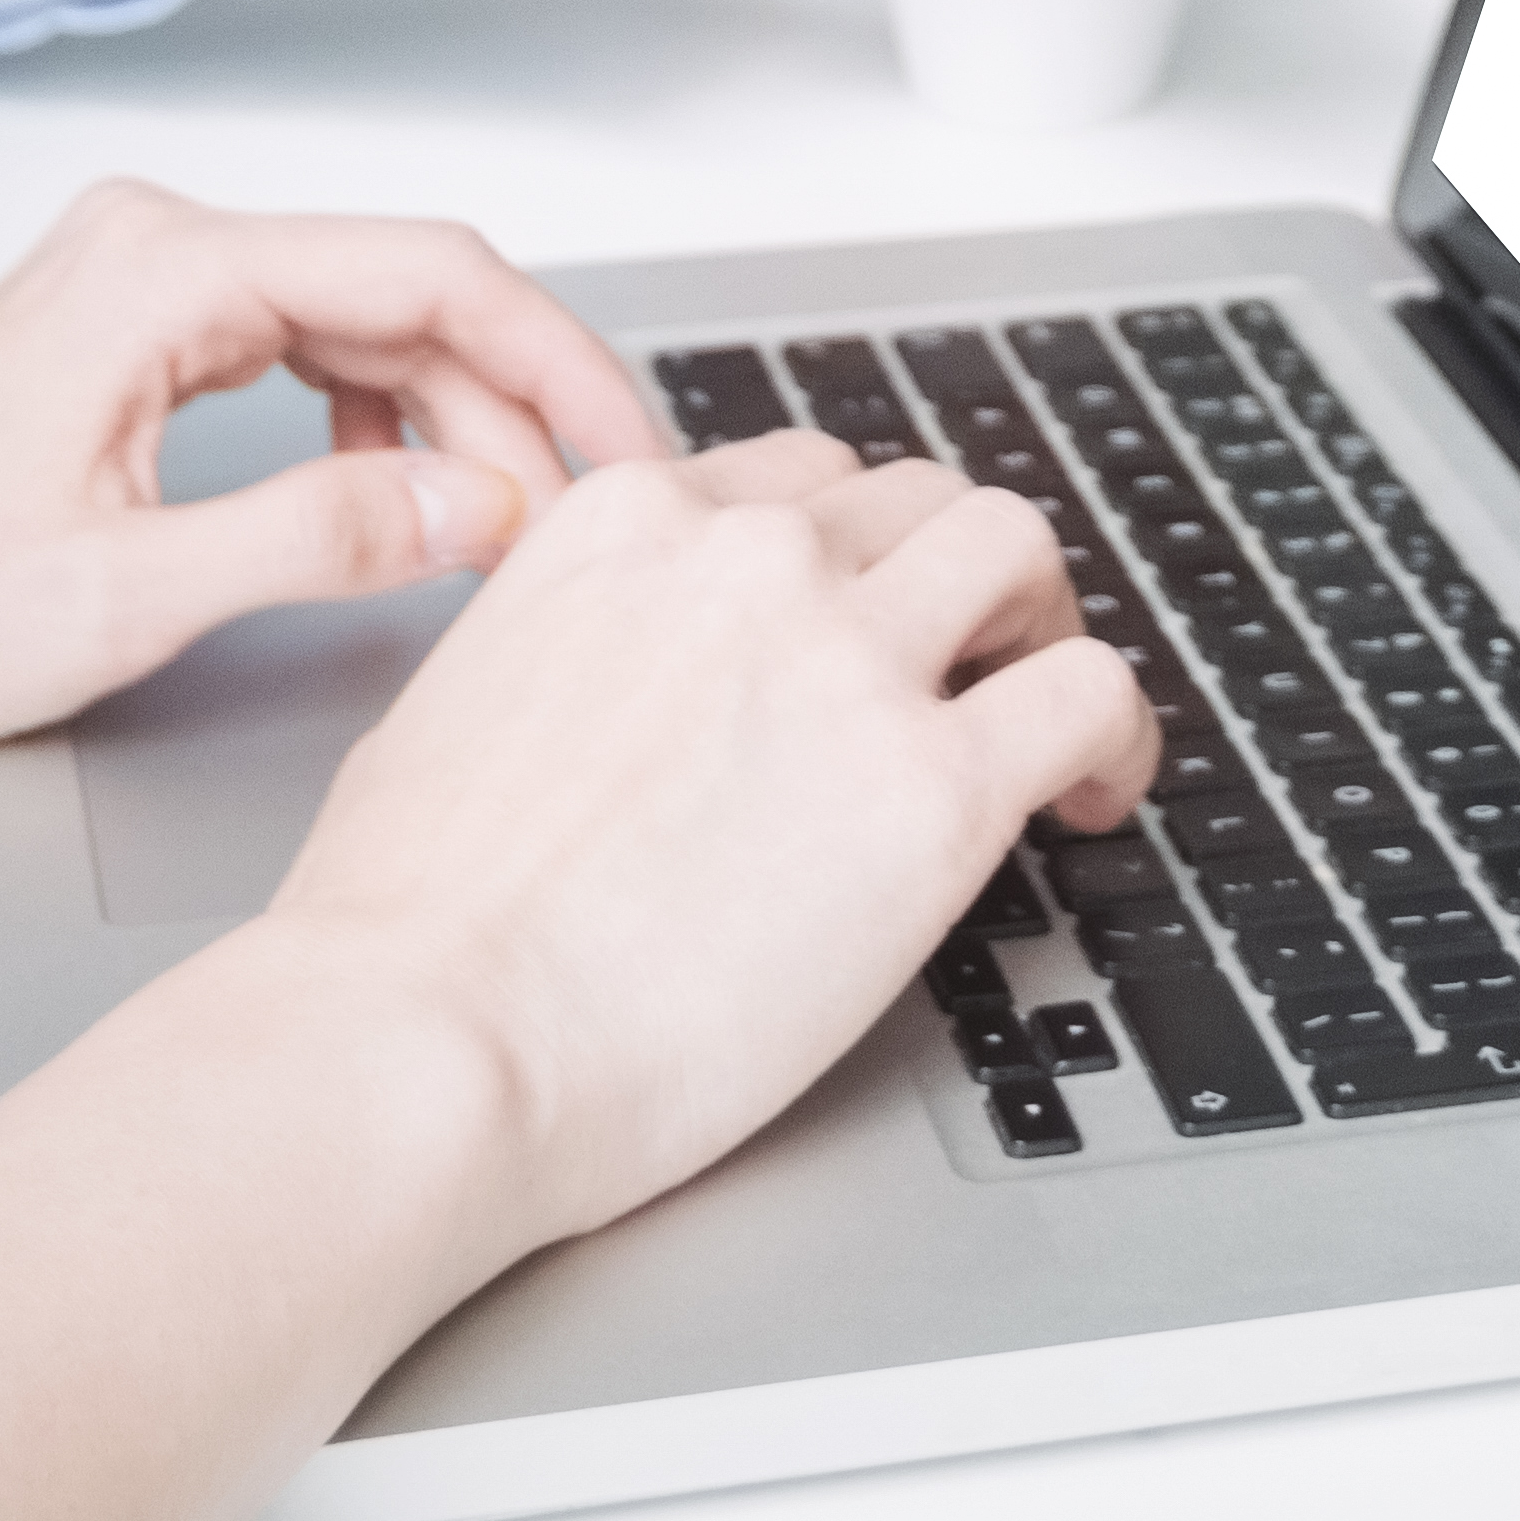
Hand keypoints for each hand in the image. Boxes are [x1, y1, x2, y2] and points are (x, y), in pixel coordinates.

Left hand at [0, 181, 671, 805]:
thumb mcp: (127, 598)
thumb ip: (324, 536)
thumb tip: (480, 506)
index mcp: (157, 270)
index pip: (425, 269)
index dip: (553, 358)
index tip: (628, 445)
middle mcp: (148, 248)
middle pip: (400, 290)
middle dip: (509, 403)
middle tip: (581, 523)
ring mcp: (131, 290)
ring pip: (357, 322)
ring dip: (447, 416)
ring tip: (503, 528)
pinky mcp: (122, 346)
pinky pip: (294, 351)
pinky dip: (371, 418)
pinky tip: (399, 496)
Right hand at [226, 435, 1152, 1250]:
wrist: (428, 1038)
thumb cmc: (407, 926)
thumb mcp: (456, 706)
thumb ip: (564, 658)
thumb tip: (604, 696)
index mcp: (624, 529)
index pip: (789, 481)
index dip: (844, 554)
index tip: (861, 617)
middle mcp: (749, 560)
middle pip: (914, 500)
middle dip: (950, 576)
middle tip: (969, 661)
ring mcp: (850, 659)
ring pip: (1015, 549)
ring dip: (1038, 622)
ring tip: (1043, 714)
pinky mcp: (936, 787)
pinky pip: (1086, 696)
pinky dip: (1112, 735)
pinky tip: (1090, 796)